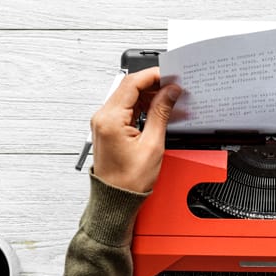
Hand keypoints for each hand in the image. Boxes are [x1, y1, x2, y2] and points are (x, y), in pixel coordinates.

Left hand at [91, 67, 181, 192]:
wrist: (116, 199)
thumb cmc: (129, 181)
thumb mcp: (153, 144)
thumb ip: (161, 113)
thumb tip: (170, 92)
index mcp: (110, 119)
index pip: (132, 83)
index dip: (153, 75)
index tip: (170, 75)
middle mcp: (102, 118)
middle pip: (129, 87)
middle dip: (152, 84)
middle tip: (173, 87)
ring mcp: (103, 122)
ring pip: (128, 97)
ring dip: (148, 95)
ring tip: (168, 99)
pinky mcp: (108, 128)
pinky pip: (125, 109)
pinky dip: (141, 106)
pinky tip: (156, 109)